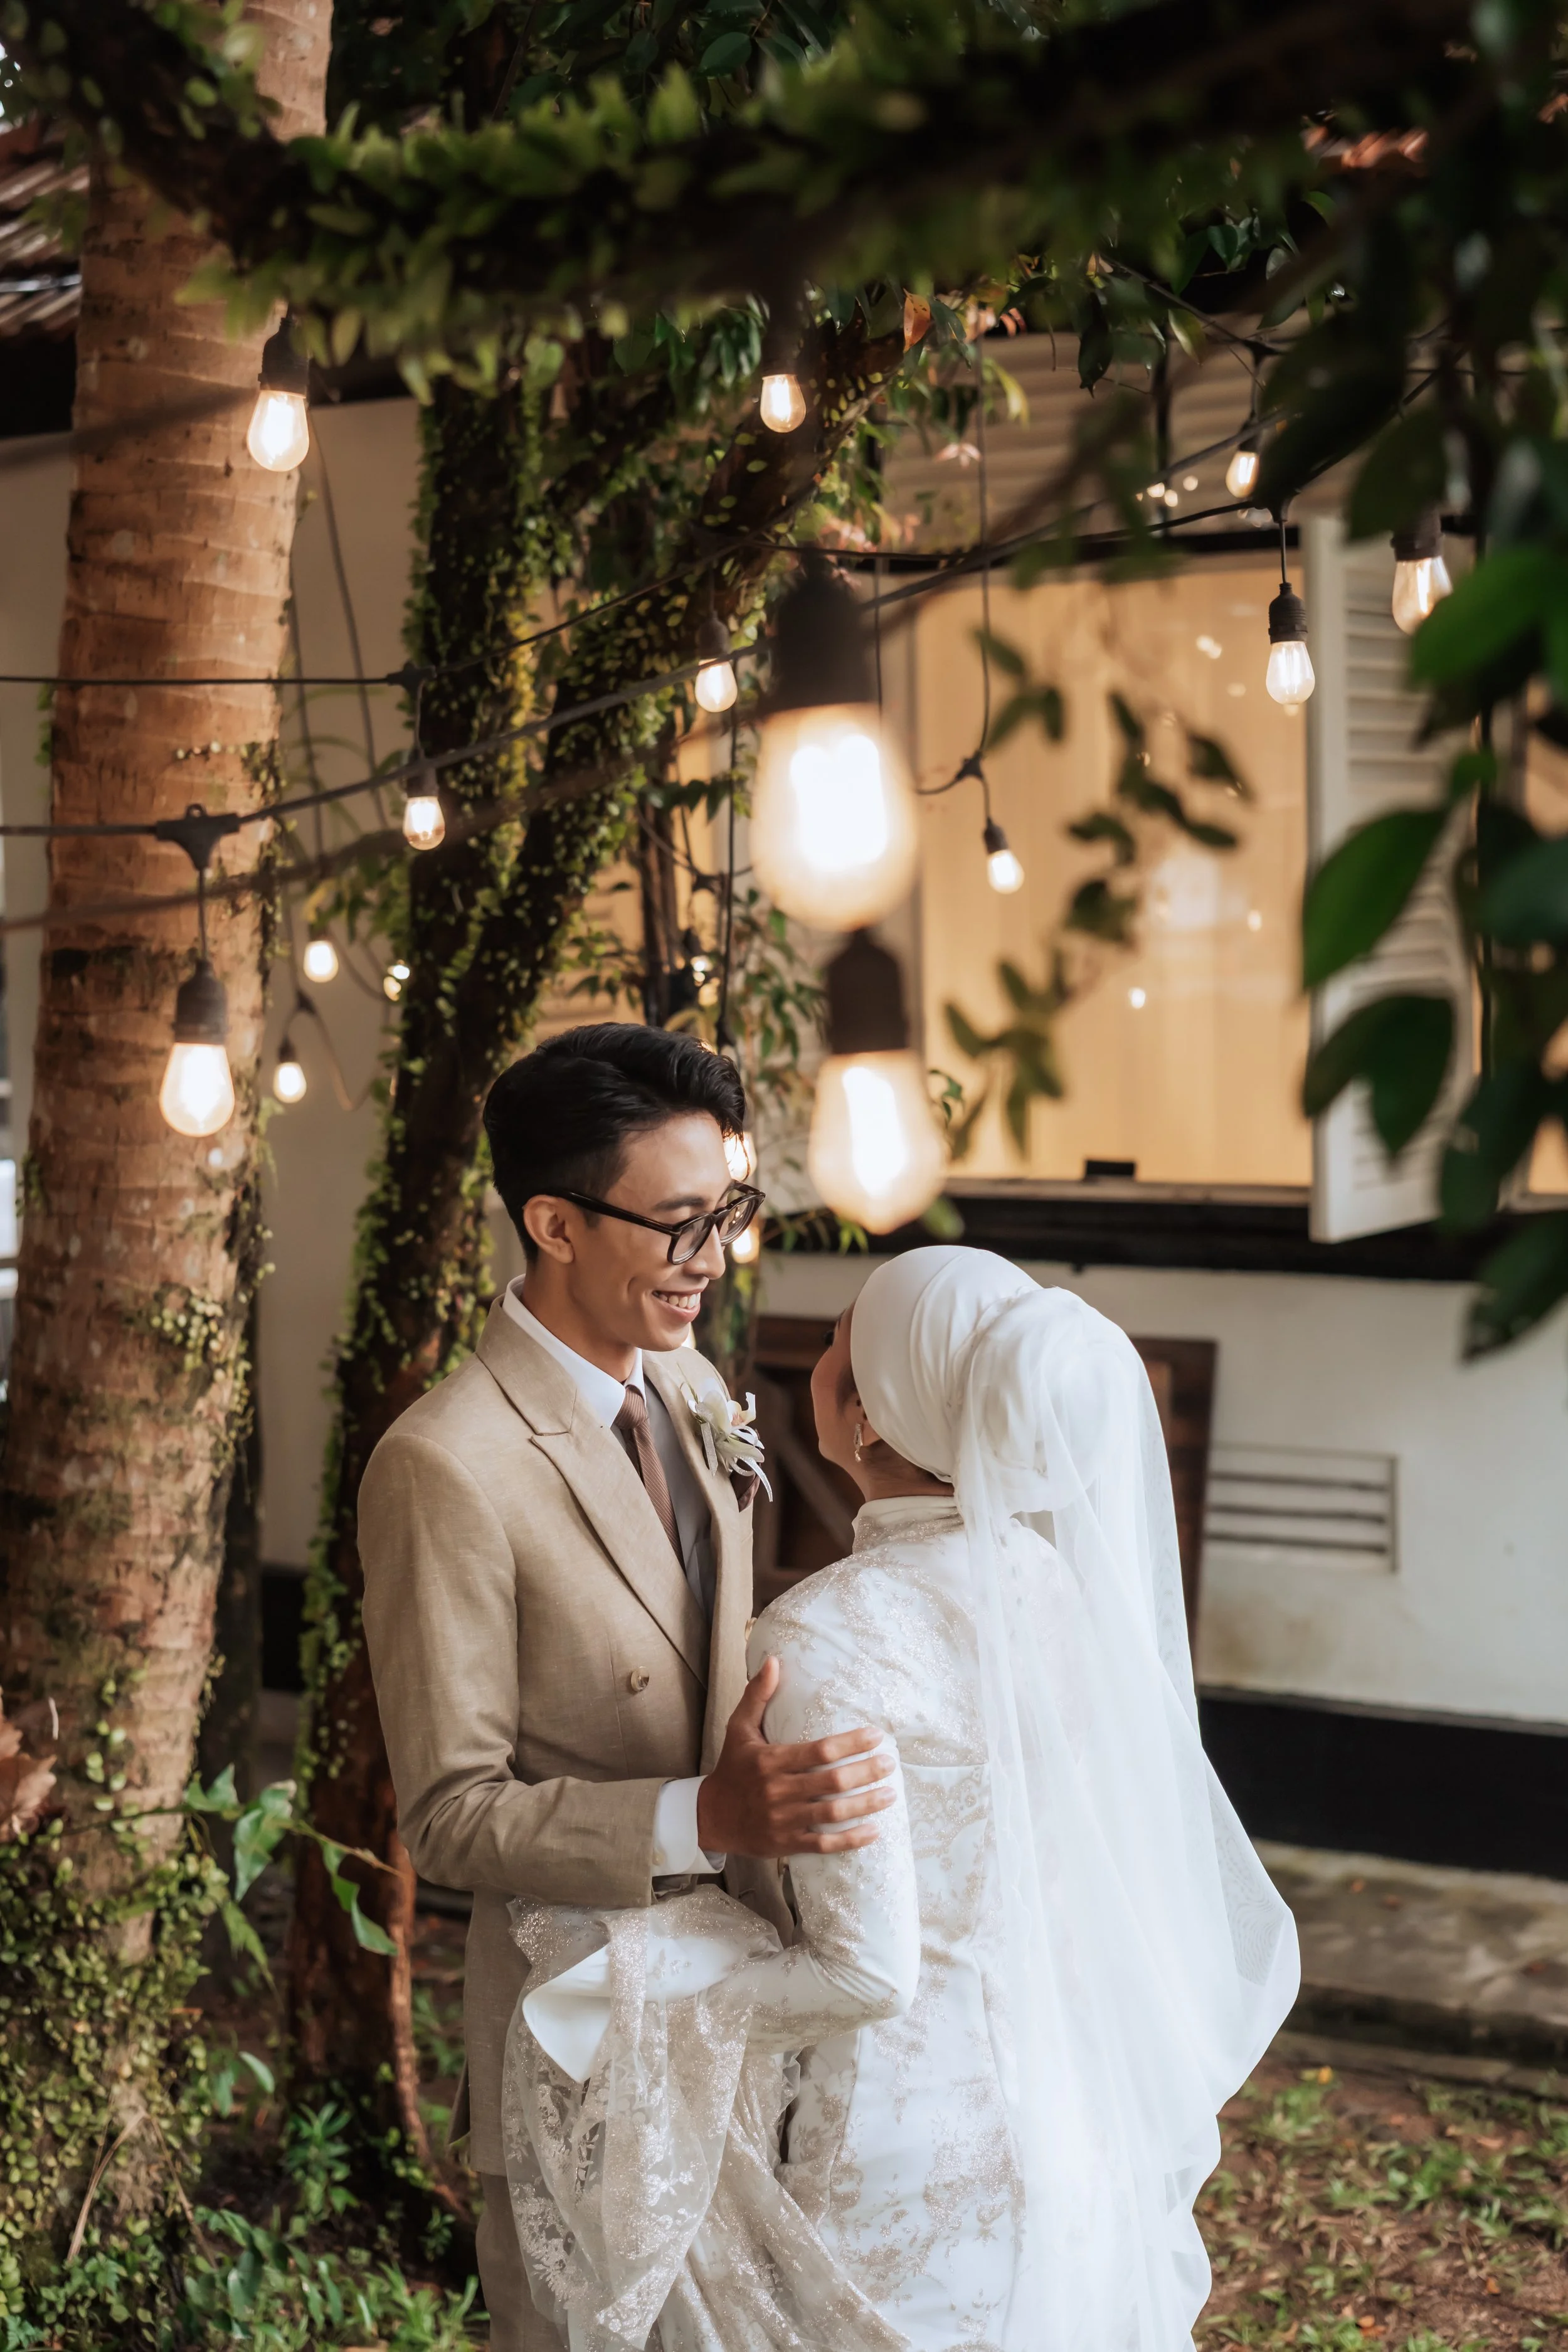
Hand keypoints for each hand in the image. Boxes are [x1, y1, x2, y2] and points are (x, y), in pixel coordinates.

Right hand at [696, 1656, 895, 1859]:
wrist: (710, 1816)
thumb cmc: (732, 1768)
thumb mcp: (739, 1729)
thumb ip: (757, 1695)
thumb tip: (773, 1661)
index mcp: (771, 1760)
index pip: (819, 1750)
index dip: (851, 1743)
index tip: (876, 1736)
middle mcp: (778, 1790)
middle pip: (832, 1781)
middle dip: (866, 1772)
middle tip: (890, 1763)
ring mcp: (783, 1820)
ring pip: (832, 1813)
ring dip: (865, 1804)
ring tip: (889, 1794)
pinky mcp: (786, 1843)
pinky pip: (824, 1844)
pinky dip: (850, 1840)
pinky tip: (873, 1831)